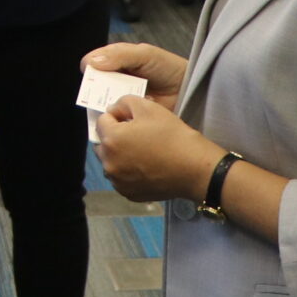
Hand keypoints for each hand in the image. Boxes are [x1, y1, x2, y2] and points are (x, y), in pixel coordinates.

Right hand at [83, 41, 186, 106]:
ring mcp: (122, 96)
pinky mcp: (128, 113)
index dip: (91, 66)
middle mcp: (118, 78)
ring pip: (102, 98)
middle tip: (95, 91)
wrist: (189, 90)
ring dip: (100, 102)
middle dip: (93, 86)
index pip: (97, 61)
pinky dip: (110, 114)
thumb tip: (90, 63)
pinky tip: (110, 116)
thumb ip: (119, 55)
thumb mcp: (145, 55)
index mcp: (119, 59)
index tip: (88, 72)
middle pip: (96, 81)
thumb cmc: (168, 68)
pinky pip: (114, 113)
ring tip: (102, 105)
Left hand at [93, 94, 224, 204]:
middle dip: (114, 136)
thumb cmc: (172, 135)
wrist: (195, 169)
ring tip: (142, 151)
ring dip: (119, 155)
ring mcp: (118, 182)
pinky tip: (146, 166)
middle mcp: (108, 164)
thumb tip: (113, 111)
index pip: (102, 121)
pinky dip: (127, 172)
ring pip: (110, 162)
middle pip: (102, 144)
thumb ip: (124, 103)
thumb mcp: (149, 107)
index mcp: (111, 140)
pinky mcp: (129, 194)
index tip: (132, 118)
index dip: (116, 116)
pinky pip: (121, 178)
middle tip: (136, 134)